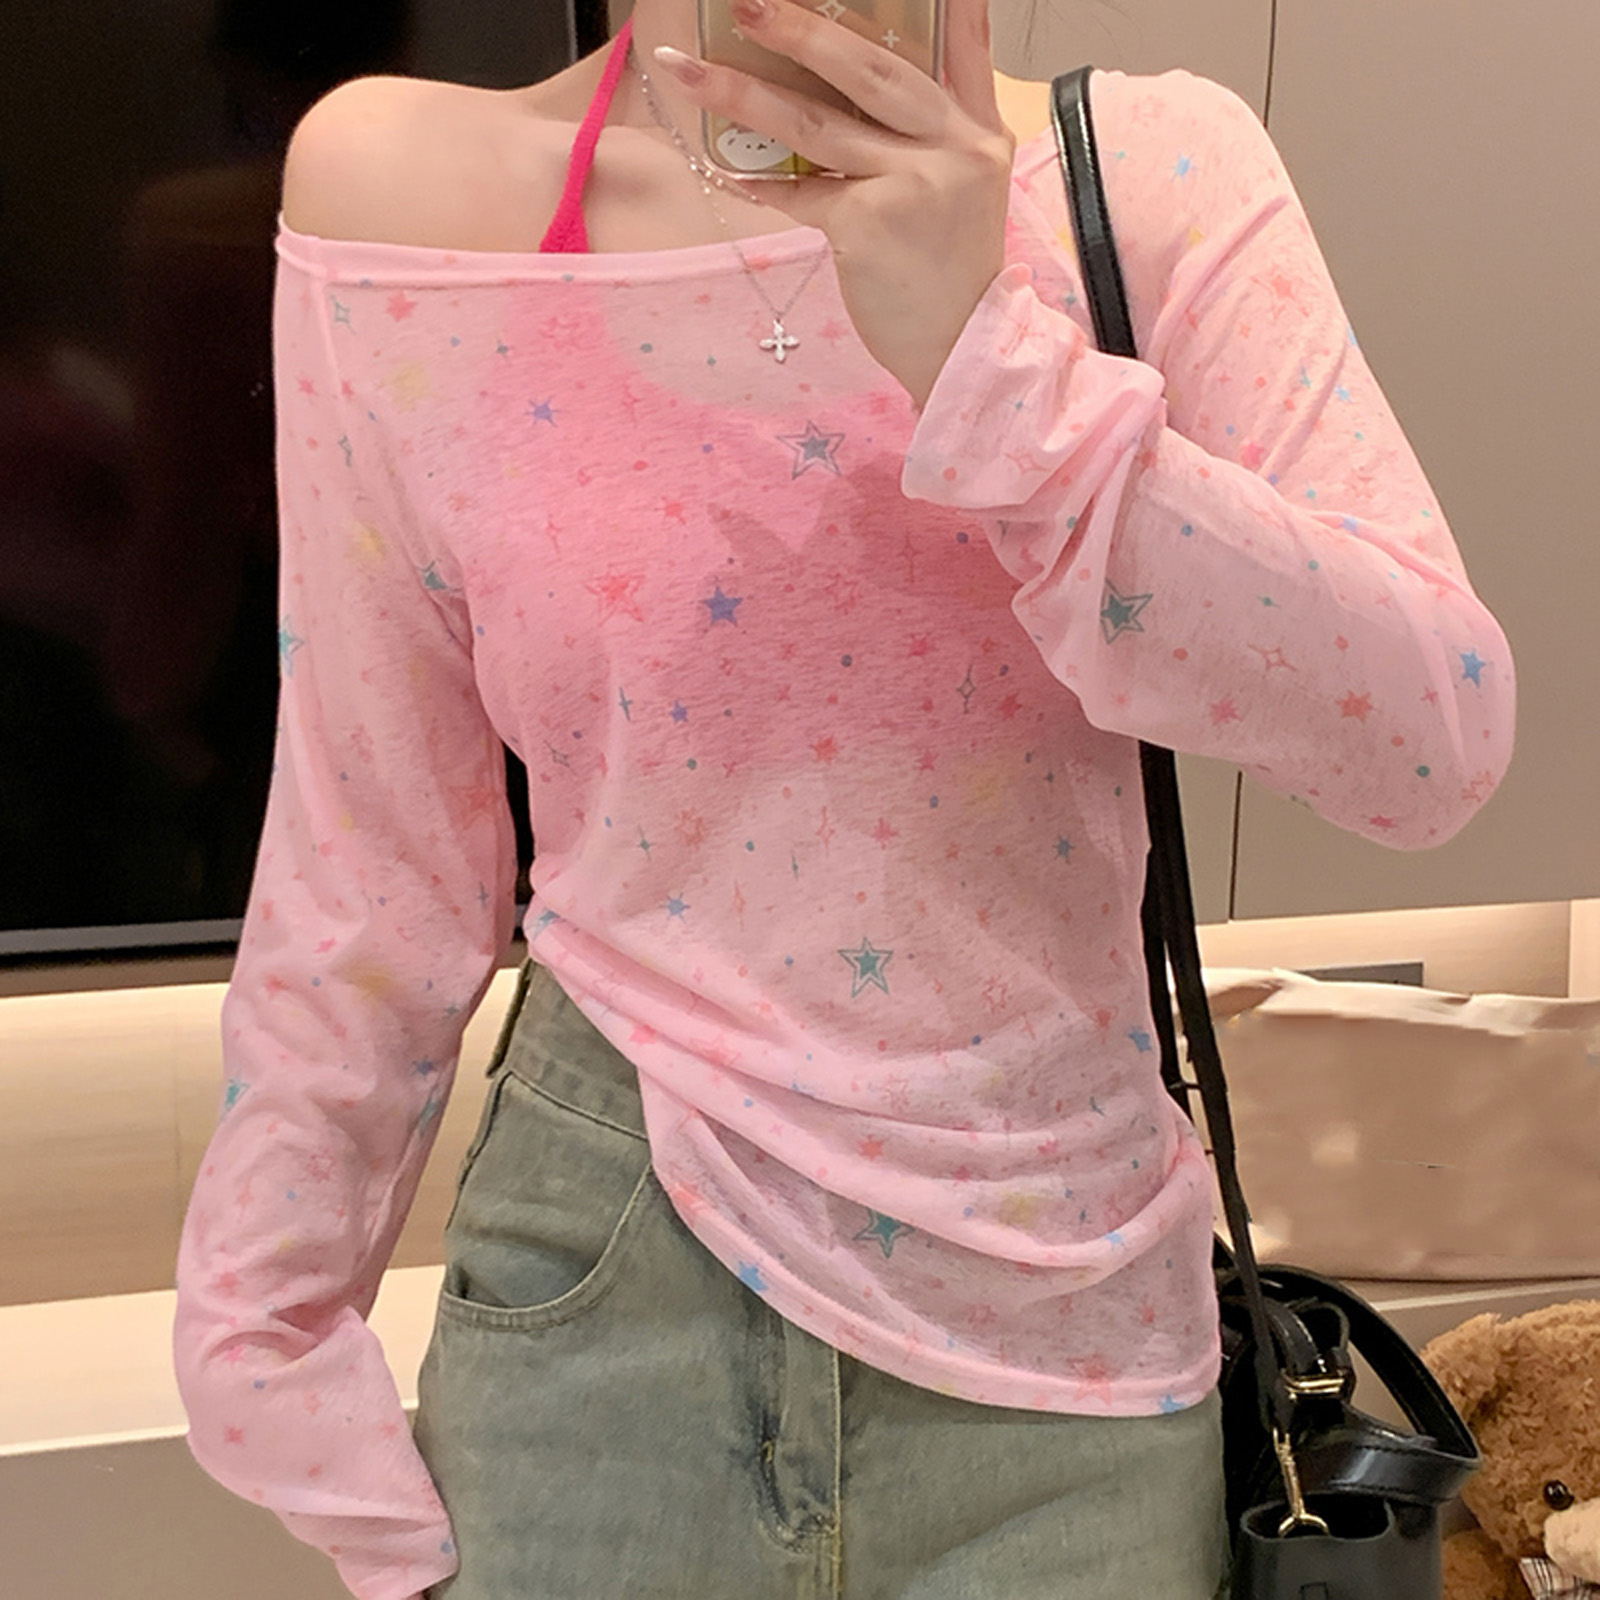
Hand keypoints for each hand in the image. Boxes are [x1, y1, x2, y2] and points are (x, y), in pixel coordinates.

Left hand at [652, 0, 1014, 408]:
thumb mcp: (967, 188)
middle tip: (746, 3)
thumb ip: (933, 131)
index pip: (962, 44)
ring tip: (688, 69)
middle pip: (867, 67)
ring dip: (743, 93)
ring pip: (814, 123)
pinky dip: (759, 184)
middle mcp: (953, 146)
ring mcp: (912, 184)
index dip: (937, 2)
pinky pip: (800, 193)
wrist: (960, 347)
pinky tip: (723, 170)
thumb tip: (862, 89)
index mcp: (978, 129)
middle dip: (799, 29)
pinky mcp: (870, 225)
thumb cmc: (950, 272)